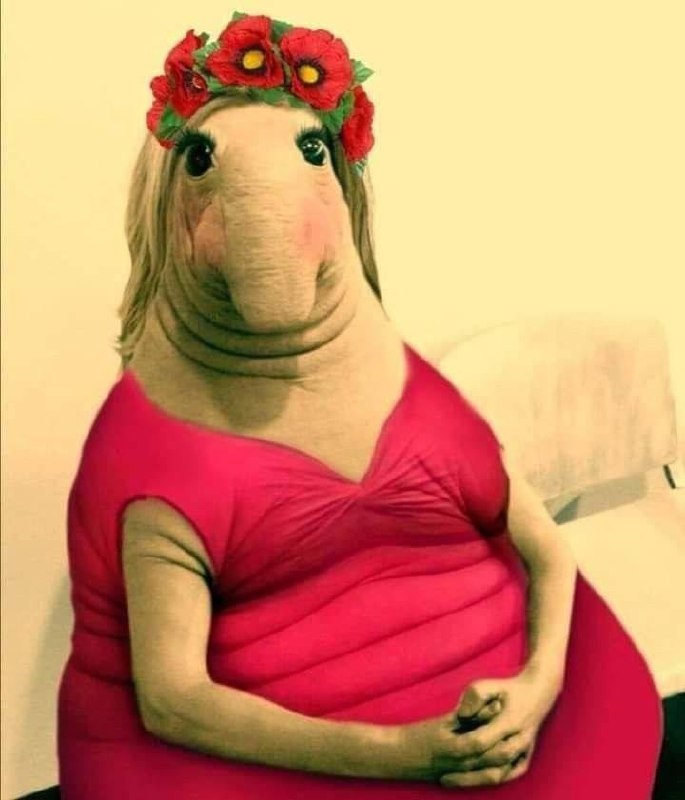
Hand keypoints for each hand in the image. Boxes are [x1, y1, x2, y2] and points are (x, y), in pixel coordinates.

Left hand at [438, 665, 562, 787]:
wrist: (536, 695)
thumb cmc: (506, 689)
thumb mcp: (488, 685)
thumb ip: (474, 697)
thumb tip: (461, 715)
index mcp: (510, 720)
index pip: (483, 740)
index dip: (463, 747)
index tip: (446, 751)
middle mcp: (520, 739)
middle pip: (490, 762)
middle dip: (466, 769)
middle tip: (444, 775)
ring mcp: (525, 752)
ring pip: (499, 773)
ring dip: (475, 779)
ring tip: (452, 780)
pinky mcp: (526, 759)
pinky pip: (508, 776)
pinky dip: (489, 779)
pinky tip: (471, 780)